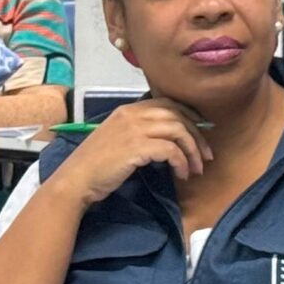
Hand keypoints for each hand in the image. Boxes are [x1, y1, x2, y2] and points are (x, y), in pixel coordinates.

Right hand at [51, 98, 211, 204]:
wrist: (76, 179)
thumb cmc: (96, 166)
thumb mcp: (118, 140)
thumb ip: (139, 133)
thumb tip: (166, 140)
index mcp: (128, 110)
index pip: (168, 103)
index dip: (190, 115)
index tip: (202, 131)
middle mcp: (132, 114)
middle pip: (177, 115)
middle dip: (197, 135)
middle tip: (206, 155)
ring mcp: (134, 129)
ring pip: (178, 130)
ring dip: (192, 150)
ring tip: (196, 168)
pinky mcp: (137, 147)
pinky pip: (170, 149)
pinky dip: (181, 162)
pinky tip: (181, 174)